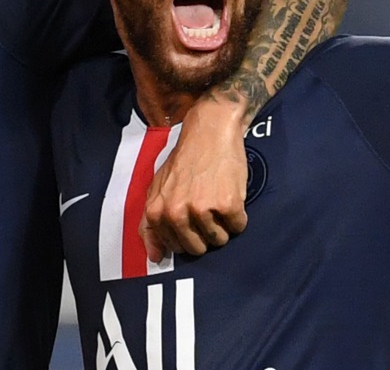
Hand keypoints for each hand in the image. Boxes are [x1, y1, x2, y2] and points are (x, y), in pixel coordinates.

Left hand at [139, 100, 248, 260]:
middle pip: (198, 248)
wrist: (210, 131)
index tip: (191, 217)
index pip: (175, 247)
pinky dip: (238, 215)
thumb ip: (150, 223)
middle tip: (207, 206)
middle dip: (205, 232)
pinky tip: (230, 194)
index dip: (187, 234)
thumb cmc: (184, 160)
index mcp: (157, 212)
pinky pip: (238, 227)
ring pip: (219, 240)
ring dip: (223, 224)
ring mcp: (202, 210)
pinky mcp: (227, 205)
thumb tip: (154, 257)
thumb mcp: (158, 188)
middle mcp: (177, 214)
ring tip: (218, 198)